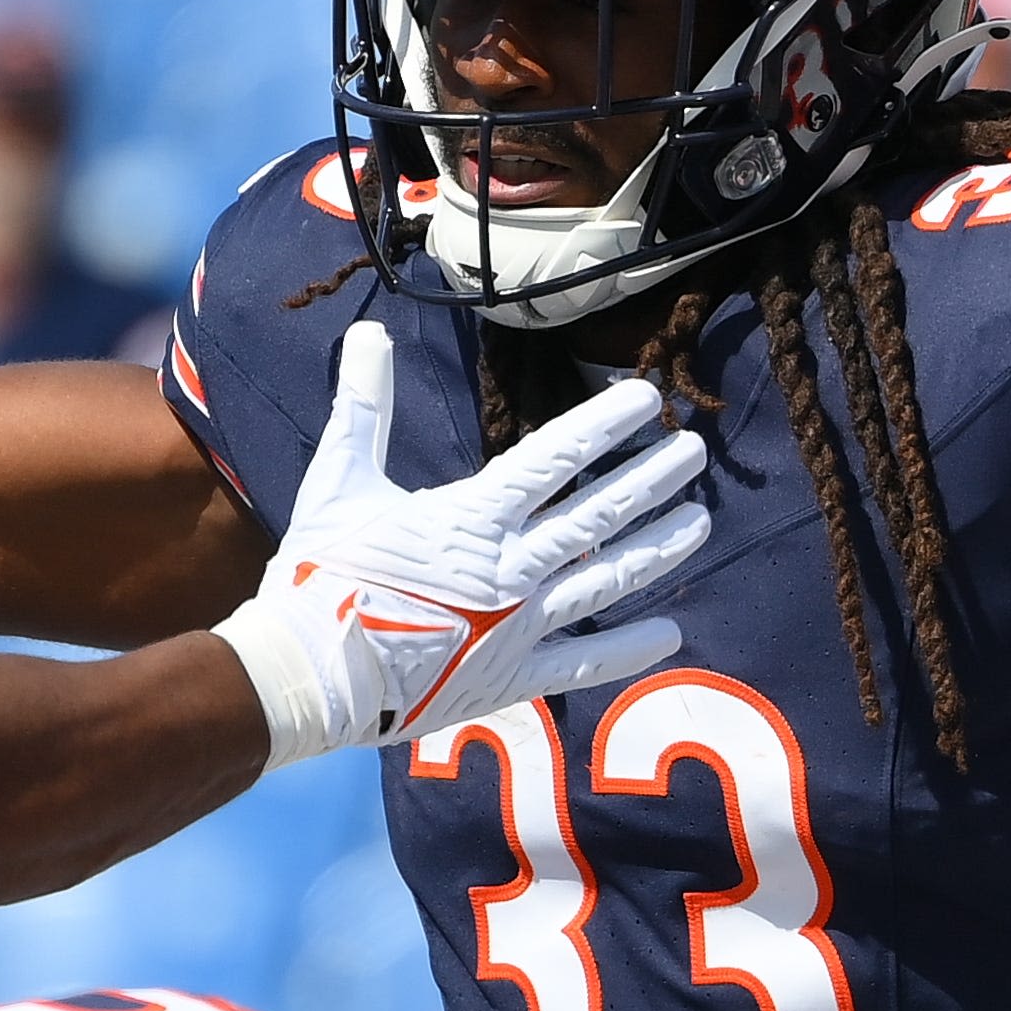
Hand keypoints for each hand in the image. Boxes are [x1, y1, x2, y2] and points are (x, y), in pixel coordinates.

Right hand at [210, 321, 706, 765]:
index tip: (646, 398)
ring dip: (657, 549)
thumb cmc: (320, 575)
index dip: (604, 424)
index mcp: (472, 516)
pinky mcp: (513, 677)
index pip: (555, 458)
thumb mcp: (338, 481)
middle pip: (598, 515)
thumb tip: (371, 334)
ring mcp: (519, 627)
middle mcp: (510, 569)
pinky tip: (672, 634)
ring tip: (700, 522)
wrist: (309, 675)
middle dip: (651, 479)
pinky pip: (585, 662)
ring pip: (607, 582)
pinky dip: (630, 650)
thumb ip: (365, 408)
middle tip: (695, 451)